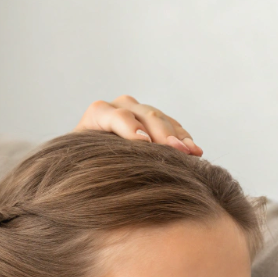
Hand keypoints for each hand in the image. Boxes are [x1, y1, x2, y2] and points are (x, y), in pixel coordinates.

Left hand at [75, 95, 202, 155]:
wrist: (88, 162)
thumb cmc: (82, 165)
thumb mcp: (84, 161)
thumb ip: (94, 160)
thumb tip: (113, 170)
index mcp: (98, 114)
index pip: (117, 116)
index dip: (131, 128)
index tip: (145, 144)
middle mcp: (120, 106)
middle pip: (145, 115)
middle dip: (161, 133)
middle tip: (176, 151)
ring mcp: (139, 111)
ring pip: (162, 119)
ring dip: (178, 137)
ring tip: (191, 153)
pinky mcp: (154, 120)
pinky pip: (173, 126)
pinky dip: (184, 139)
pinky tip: (195, 151)